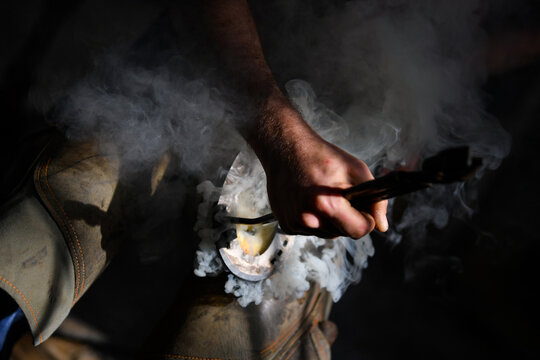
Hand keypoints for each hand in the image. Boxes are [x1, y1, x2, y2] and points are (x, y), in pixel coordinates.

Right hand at [251, 103, 387, 238]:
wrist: (286, 149)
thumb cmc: (320, 156)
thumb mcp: (356, 170)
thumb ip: (375, 201)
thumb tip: (382, 226)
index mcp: (327, 205)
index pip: (359, 231)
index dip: (366, 220)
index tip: (363, 209)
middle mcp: (308, 218)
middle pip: (343, 234)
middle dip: (347, 219)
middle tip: (340, 196)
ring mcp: (295, 222)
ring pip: (327, 233)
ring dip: (330, 219)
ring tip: (323, 196)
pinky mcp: (287, 224)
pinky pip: (311, 230)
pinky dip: (315, 218)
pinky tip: (310, 200)